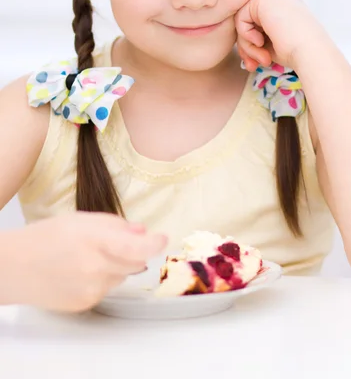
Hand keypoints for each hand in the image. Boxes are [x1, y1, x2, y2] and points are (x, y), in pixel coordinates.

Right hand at [9, 212, 166, 311]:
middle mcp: (96, 268)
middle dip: (133, 252)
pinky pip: (109, 289)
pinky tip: (82, 271)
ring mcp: (92, 289)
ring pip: (123, 276)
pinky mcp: (87, 303)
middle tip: (113, 242)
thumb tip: (142, 231)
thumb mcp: (82, 220)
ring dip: (117, 265)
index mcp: (95, 241)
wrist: (15, 267)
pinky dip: (104, 279)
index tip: (163, 238)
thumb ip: (115, 224)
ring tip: (90, 256)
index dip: (154, 244)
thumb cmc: (47, 237)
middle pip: (136, 263)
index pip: (136, 248)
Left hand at [235, 0, 306, 70]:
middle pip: (248, 20)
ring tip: (262, 59)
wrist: (311, 53)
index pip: (257, 22)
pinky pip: (241, 18)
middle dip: (247, 46)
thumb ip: (257, 37)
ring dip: (247, 45)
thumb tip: (241, 44)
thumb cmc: (296, 53)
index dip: (252, 44)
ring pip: (243, 20)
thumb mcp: (272, 44)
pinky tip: (261, 43)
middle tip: (253, 66)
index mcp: (284, 5)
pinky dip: (246, 36)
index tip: (255, 64)